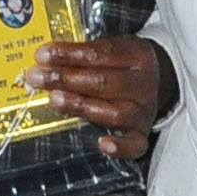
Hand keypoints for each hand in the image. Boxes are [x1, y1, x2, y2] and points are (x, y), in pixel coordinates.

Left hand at [34, 36, 175, 160]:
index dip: (69, 54)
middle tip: (37, 77)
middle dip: (65, 79)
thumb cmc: (123, 64)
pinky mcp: (142, 134)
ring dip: (80, 106)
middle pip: (103, 82)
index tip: (42, 55)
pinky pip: (135, 145)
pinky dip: (120, 147)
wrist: (160, 80)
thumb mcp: (113, 48)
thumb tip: (44, 58)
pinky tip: (103, 144)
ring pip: (113, 112)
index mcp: (137, 55)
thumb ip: (85, 52)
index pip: (101, 53)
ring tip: (54, 99)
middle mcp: (143, 84)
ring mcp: (144, 111)